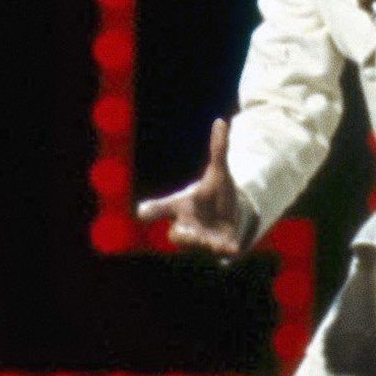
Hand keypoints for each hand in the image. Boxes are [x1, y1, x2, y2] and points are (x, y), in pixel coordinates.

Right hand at [135, 118, 247, 258]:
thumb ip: (219, 149)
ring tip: (217, 244)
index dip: (152, 210)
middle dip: (182, 235)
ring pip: (197, 246)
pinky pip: (220, 253)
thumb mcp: (219, 171)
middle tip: (186, 233)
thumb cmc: (215, 193)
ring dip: (205, 245)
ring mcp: (203, 239)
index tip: (142, 212)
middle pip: (177, 234)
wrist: (231, 213)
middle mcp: (188, 225)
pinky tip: (233, 249)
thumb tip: (222, 122)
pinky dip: (225, 252)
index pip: (161, 208)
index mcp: (182, 205)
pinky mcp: (220, 247)